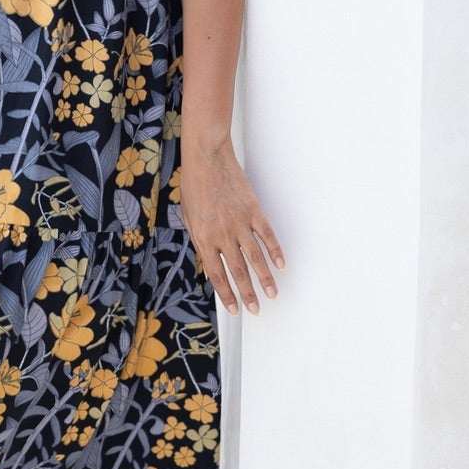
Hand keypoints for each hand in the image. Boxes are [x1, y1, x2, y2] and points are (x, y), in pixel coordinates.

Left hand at [178, 135, 284, 315]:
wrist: (206, 159)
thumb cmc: (194, 185)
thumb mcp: (188, 216)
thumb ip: (199, 237)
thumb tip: (208, 256)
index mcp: (203, 238)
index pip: (216, 274)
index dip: (226, 294)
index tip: (234, 308)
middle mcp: (222, 235)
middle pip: (238, 271)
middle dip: (248, 294)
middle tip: (256, 309)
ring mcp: (239, 223)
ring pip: (255, 258)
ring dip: (265, 279)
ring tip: (272, 293)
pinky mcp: (253, 211)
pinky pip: (267, 236)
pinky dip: (275, 251)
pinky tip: (281, 264)